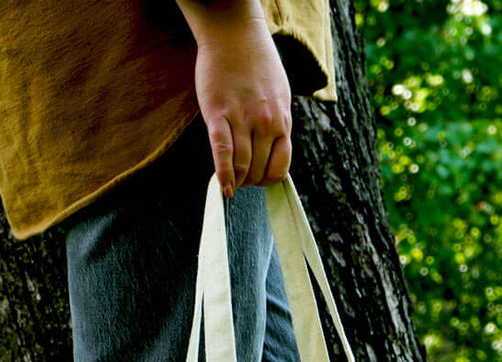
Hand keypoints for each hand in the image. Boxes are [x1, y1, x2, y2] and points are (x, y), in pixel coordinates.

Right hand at [176, 0, 291, 196]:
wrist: (234, 33)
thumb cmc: (256, 63)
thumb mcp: (279, 95)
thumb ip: (277, 122)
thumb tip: (273, 149)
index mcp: (283, 120)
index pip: (280, 167)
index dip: (268, 180)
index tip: (259, 181)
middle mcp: (266, 124)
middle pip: (259, 170)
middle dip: (250, 182)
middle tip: (241, 183)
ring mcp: (243, 120)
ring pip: (242, 166)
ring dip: (237, 182)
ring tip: (231, 185)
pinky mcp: (218, 115)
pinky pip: (222, 153)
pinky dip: (224, 175)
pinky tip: (223, 189)